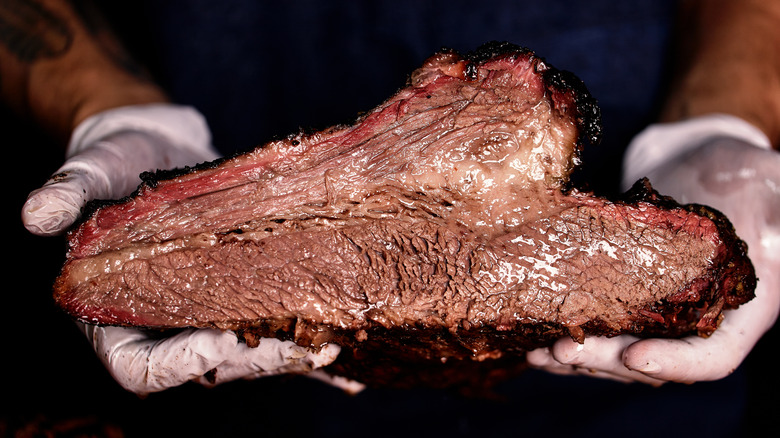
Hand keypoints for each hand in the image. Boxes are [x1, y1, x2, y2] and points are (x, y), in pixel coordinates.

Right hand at [22, 104, 347, 393]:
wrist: (156, 143)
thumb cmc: (116, 160)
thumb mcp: (90, 169)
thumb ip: (67, 192)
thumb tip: (36, 215)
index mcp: (116, 311)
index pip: (139, 366)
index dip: (176, 365)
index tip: (215, 344)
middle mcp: (165, 321)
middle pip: (207, 366)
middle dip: (252, 360)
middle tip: (297, 347)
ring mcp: (207, 310)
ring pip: (247, 351)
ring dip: (287, 354)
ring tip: (332, 347)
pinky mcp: (244, 290)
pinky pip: (272, 325)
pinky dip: (306, 346)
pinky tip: (347, 364)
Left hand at [528, 118, 779, 384]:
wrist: (692, 158)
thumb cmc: (737, 169)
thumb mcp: (768, 182)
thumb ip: (779, 210)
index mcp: (739, 309)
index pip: (712, 357)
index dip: (674, 363)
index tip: (633, 356)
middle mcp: (694, 321)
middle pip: (650, 361)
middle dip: (604, 362)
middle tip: (562, 351)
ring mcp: (655, 314)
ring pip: (614, 353)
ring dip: (576, 359)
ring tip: (536, 354)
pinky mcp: (621, 297)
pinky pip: (595, 330)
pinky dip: (564, 336)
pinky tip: (530, 339)